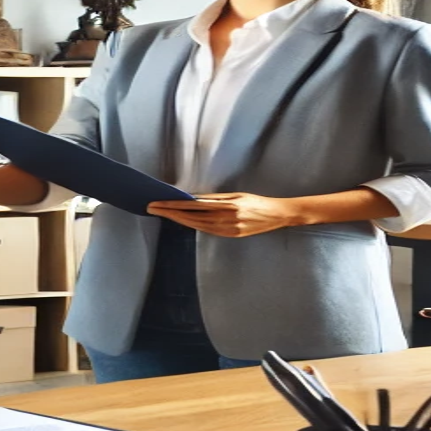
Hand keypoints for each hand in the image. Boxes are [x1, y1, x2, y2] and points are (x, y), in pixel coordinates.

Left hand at [146, 192, 299, 237]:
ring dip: (178, 220)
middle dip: (170, 213)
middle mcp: (227, 218)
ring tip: (163, 214)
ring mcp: (229, 229)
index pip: (193, 206)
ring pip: (197, 225)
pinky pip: (208, 231)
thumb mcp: (236, 195)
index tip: (159, 203)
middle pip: (192, 217)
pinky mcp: (232, 236)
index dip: (174, 205)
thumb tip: (193, 198)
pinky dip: (194, 226)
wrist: (278, 214)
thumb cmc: (257, 201)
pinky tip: (183, 222)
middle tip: (152, 208)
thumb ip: (215, 198)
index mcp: (228, 205)